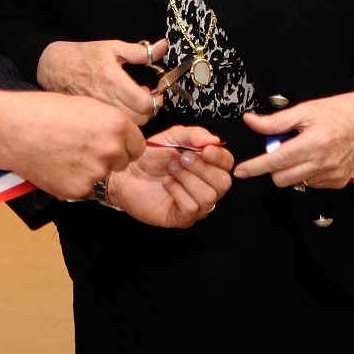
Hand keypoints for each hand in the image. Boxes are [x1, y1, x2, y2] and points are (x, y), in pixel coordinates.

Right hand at [0, 89, 144, 200]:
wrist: (12, 129)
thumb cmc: (42, 112)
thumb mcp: (85, 106)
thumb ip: (108, 124)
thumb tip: (120, 137)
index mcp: (116, 124)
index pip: (137, 146)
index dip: (122, 145)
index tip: (107, 143)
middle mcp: (110, 149)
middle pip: (123, 163)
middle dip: (107, 158)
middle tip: (81, 148)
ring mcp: (95, 172)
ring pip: (103, 177)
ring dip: (89, 171)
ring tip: (64, 155)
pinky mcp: (78, 190)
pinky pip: (84, 190)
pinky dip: (73, 182)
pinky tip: (56, 166)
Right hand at [36, 38, 171, 124]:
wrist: (52, 67)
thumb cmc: (81, 56)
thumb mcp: (112, 47)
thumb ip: (141, 51)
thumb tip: (163, 47)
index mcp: (113, 81)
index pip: (146, 104)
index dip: (156, 100)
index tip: (156, 92)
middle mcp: (105, 100)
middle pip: (140, 120)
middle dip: (148, 111)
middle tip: (145, 98)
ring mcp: (97, 113)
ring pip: (127, 127)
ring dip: (135, 118)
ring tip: (131, 103)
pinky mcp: (90, 121)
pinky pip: (112, 129)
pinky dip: (120, 122)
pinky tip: (117, 109)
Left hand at [103, 126, 234, 227]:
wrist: (126, 172)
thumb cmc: (150, 156)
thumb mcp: (172, 137)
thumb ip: (193, 134)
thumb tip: (214, 140)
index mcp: (208, 166)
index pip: (228, 164)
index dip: (219, 157)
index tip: (205, 150)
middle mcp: (206, 186)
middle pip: (223, 182)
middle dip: (202, 168)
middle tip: (181, 159)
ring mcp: (196, 204)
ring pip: (209, 197)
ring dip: (187, 179)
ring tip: (170, 170)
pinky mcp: (181, 218)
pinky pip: (192, 208)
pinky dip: (178, 192)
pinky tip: (166, 184)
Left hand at [233, 91, 353, 188]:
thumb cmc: (339, 112)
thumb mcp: (305, 110)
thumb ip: (276, 121)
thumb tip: (251, 121)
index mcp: (313, 143)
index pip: (276, 161)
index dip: (255, 167)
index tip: (240, 171)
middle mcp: (323, 162)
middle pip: (282, 178)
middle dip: (275, 167)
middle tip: (284, 147)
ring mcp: (333, 175)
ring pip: (296, 182)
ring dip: (293, 169)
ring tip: (305, 149)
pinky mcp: (339, 182)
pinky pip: (312, 184)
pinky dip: (308, 173)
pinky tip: (317, 157)